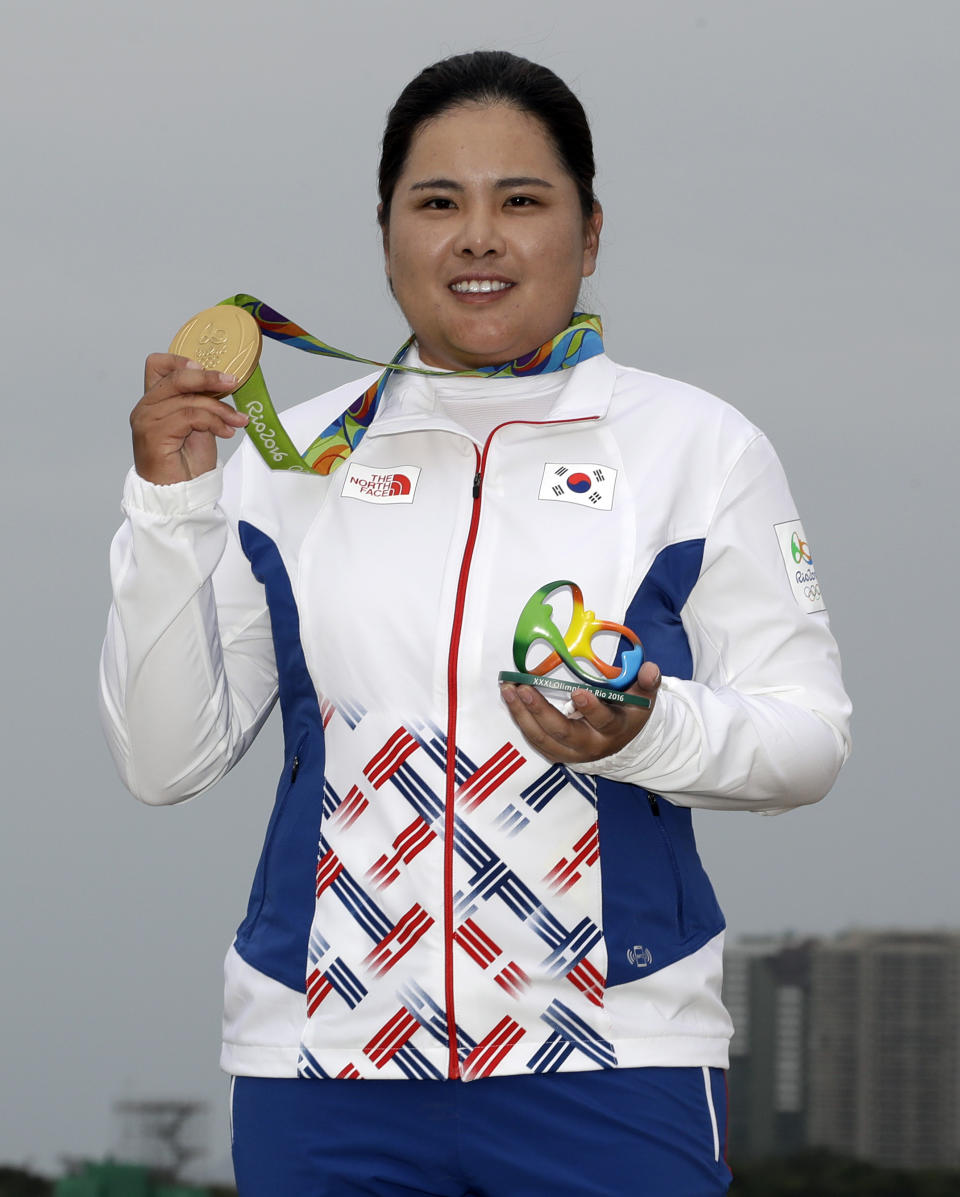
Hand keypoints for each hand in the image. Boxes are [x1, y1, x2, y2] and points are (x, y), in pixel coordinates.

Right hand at [130, 353, 248, 484]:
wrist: (178, 493)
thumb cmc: (186, 463)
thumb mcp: (198, 425)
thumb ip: (201, 403)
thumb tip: (222, 384)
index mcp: (154, 400)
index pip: (158, 365)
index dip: (182, 360)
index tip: (210, 370)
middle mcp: (146, 407)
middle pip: (176, 377)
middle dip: (208, 377)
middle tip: (233, 382)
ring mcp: (147, 420)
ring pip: (189, 399)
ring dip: (220, 409)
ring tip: (237, 421)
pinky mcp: (155, 434)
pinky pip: (190, 416)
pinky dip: (214, 422)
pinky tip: (226, 432)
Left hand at [500, 661, 661, 764]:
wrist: (622, 744)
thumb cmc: (629, 713)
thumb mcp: (642, 699)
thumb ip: (647, 683)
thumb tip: (651, 669)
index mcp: (613, 729)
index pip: (603, 721)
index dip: (591, 709)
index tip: (578, 692)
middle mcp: (590, 745)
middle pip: (563, 732)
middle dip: (541, 710)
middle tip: (523, 688)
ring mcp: (571, 752)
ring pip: (543, 738)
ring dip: (522, 714)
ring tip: (508, 691)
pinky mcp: (557, 754)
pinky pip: (535, 740)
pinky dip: (521, 721)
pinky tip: (510, 701)